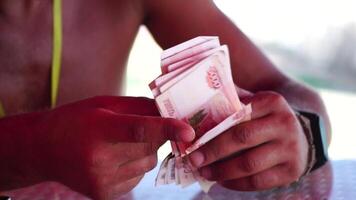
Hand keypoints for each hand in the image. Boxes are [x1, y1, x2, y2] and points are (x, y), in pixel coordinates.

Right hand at [32, 96, 194, 198]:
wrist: (45, 149)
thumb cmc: (76, 120)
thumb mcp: (104, 104)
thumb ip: (138, 107)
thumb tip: (169, 110)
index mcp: (99, 130)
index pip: (139, 130)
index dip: (167, 128)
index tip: (190, 131)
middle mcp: (100, 160)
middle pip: (150, 147)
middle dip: (156, 135)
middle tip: (141, 124)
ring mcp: (102, 181)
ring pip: (147, 163)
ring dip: (145, 151)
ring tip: (121, 143)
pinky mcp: (105, 194)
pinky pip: (138, 177)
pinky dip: (135, 165)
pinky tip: (116, 157)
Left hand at [186, 91, 308, 190]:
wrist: (302, 136)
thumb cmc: (266, 119)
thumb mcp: (255, 104)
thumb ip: (232, 104)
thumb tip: (196, 111)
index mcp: (272, 101)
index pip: (237, 114)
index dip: (213, 129)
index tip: (193, 140)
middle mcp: (284, 123)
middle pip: (242, 138)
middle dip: (213, 151)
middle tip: (194, 159)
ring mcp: (291, 148)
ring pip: (249, 164)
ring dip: (222, 171)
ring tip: (205, 173)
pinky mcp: (292, 171)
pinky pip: (258, 181)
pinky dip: (237, 184)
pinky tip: (222, 181)